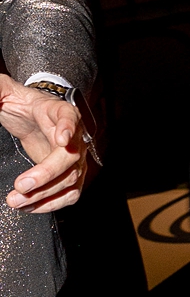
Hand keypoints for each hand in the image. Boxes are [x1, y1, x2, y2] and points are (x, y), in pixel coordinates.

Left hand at [0, 81, 88, 211]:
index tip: (62, 140)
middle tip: (21, 185)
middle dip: (46, 175)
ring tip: (17, 200)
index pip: (70, 118)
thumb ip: (1, 89)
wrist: (33, 116)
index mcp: (60, 112)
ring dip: (43, 195)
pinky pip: (69, 194)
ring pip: (70, 180)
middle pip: (70, 158)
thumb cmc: (24, 105)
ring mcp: (75, 158)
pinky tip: (28, 206)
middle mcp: (74, 136)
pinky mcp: (69, 174)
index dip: (69, 129)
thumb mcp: (8, 92)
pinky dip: (50, 204)